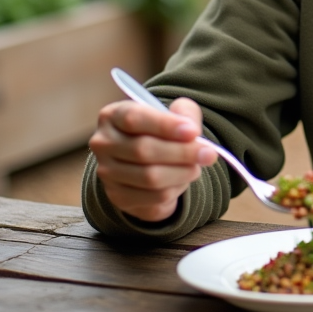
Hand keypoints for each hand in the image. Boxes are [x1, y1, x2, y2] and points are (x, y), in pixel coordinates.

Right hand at [89, 97, 217, 221]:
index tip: (193, 132)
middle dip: (182, 153)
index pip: (134, 118)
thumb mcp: (173, 114)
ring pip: (150, 177)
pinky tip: (182, 180)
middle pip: (143, 150)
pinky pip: (154, 197)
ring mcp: (107, 173)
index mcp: (112, 116)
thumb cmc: (161, 131)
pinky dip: (175, 189)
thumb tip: (191, 130)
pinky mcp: (118, 197)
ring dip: (181, 173)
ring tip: (196, 167)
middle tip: (209, 154)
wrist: (148, 160)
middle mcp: (103, 144)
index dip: (165, 125)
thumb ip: (184, 113)